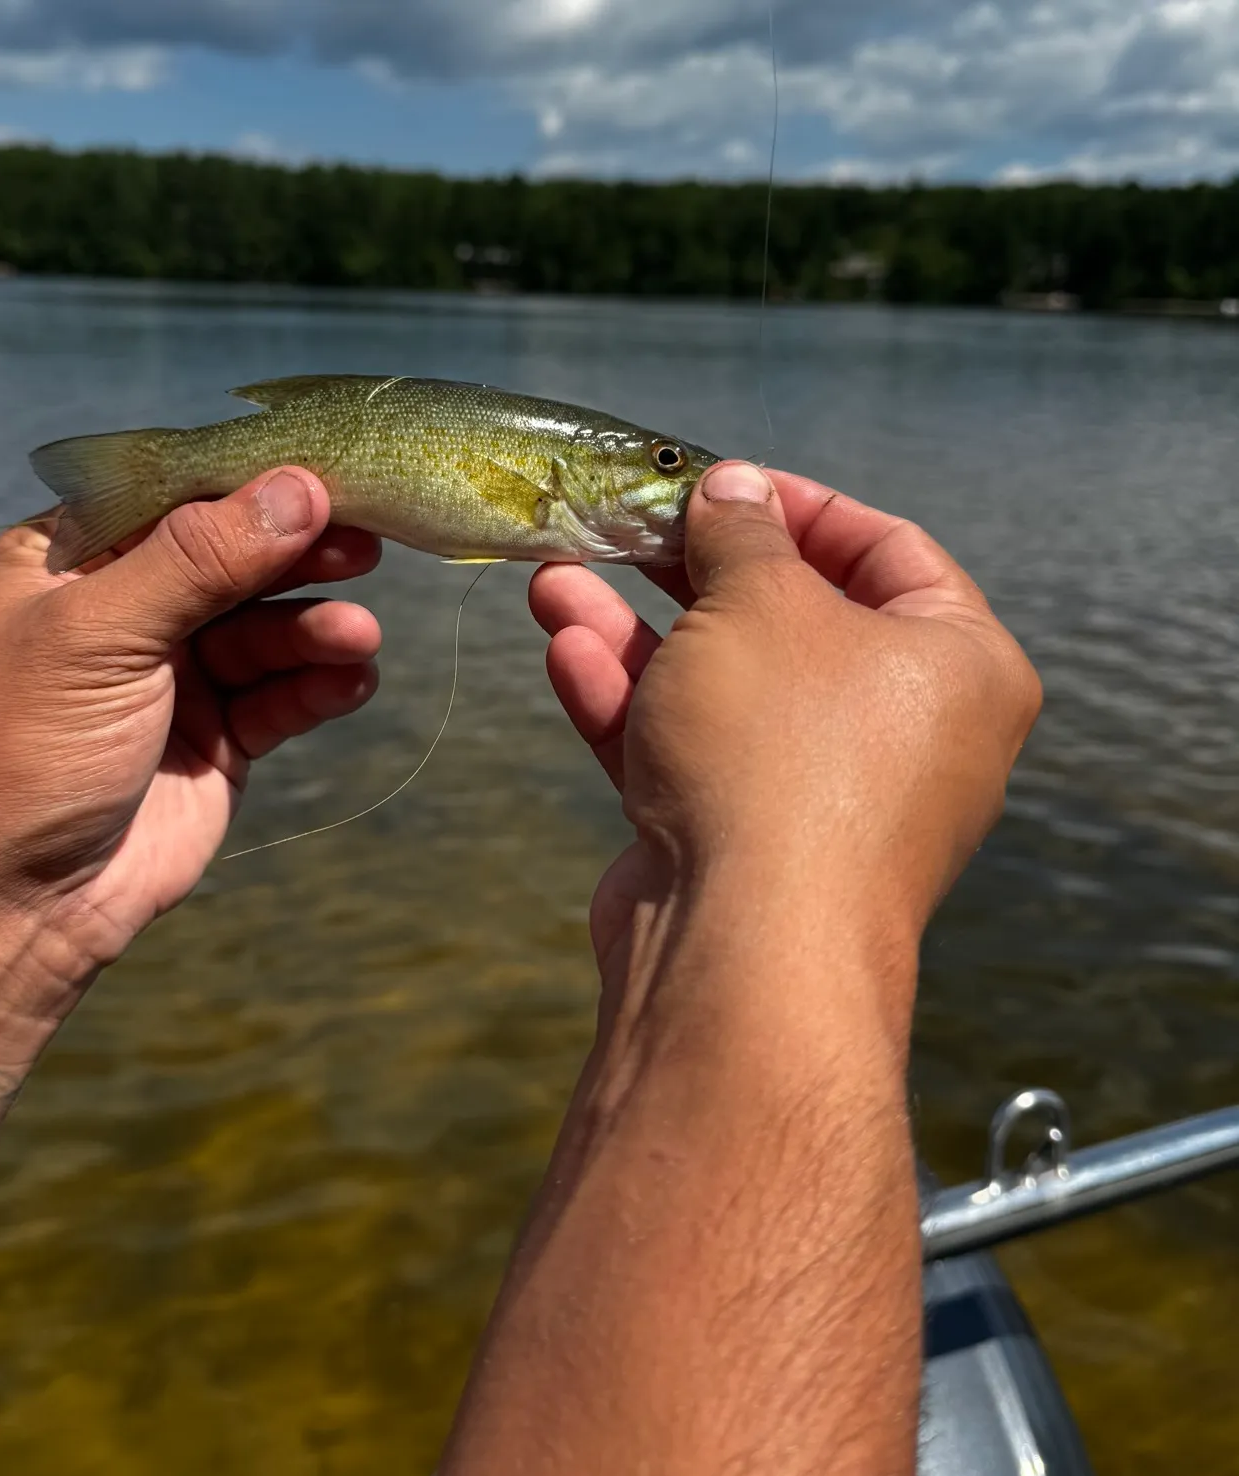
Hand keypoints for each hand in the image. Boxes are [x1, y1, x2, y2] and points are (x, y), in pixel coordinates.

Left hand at [0, 467, 381, 988]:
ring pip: (264, 630)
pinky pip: (280, 695)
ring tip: (358, 638)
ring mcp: (175, 677)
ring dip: (314, 629)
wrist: (17, 906)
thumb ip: (199, 559)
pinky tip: (352, 678)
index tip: (327, 474)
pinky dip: (318, 685)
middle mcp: (125, 610)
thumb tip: (298, 488)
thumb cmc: (25, 752)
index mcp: (69, 562)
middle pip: (231, 560)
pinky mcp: (218, 738)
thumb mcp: (98, 636)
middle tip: (367, 543)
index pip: (172, 497)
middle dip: (296, 554)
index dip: (248, 485)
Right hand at [530, 461, 1041, 1022]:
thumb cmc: (784, 752)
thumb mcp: (761, 604)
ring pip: (720, 689)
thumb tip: (735, 484)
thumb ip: (743, 533)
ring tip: (558, 575)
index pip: (888, 551)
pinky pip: (688, 751)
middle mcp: (901, 733)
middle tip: (628, 525)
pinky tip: (565, 647)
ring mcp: (817, 796)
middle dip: (692, 570)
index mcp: (957, 667)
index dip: (798, 505)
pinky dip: (629, 702)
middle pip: (790, 621)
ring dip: (636, 632)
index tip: (721, 481)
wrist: (743, 954)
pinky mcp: (741, 844)